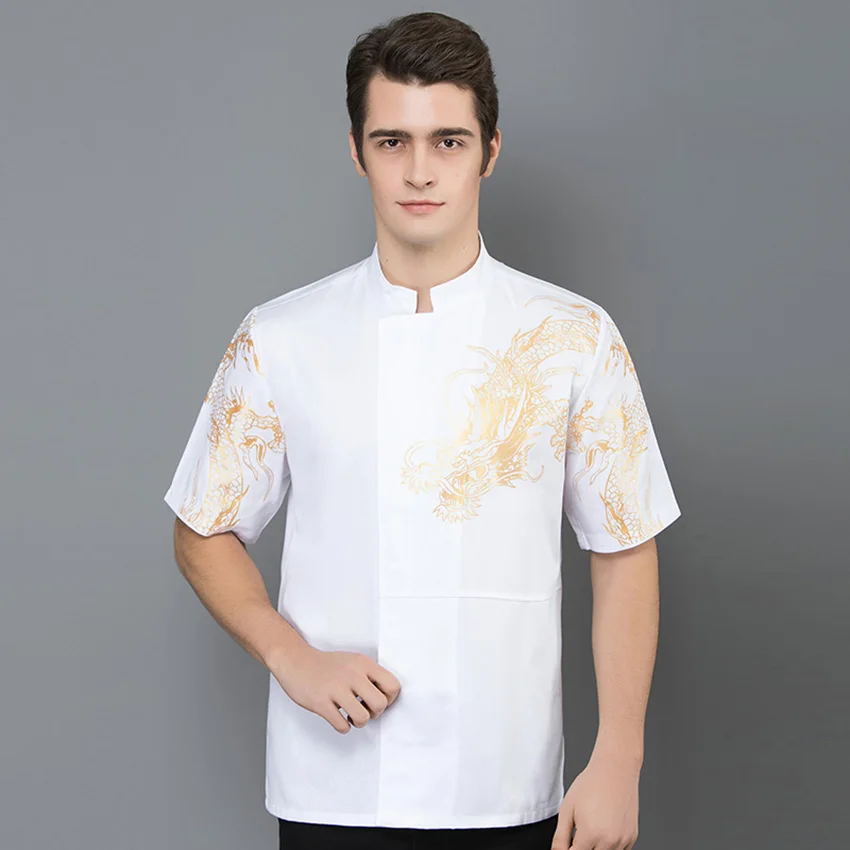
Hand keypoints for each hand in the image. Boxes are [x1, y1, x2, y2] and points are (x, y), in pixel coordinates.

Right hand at [270, 644, 401, 733]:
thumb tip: (387, 699)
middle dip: (375, 713)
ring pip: (363, 718)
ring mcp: (335, 688)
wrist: (295, 660)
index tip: (376, 700)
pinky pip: (342, 725)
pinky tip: (338, 718)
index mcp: (363, 663)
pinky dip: (343, 727)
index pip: (393, 685)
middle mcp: (352, 674)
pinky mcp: (320, 702)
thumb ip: (370, 676)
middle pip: (381, 704)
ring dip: (359, 722)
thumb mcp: (353, 662)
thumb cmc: (327, 665)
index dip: (389, 699)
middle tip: (364, 710)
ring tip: (350, 715)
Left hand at [550, 751, 640, 848]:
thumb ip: (560, 837)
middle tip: (579, 833)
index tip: (569, 843)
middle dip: (582, 847)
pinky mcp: (632, 838)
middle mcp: (609, 841)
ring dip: (596, 848)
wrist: (615, 770)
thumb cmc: (591, 784)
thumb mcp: (567, 808)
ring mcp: (623, 841)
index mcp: (591, 833)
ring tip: (592, 827)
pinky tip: (604, 829)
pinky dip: (609, 846)